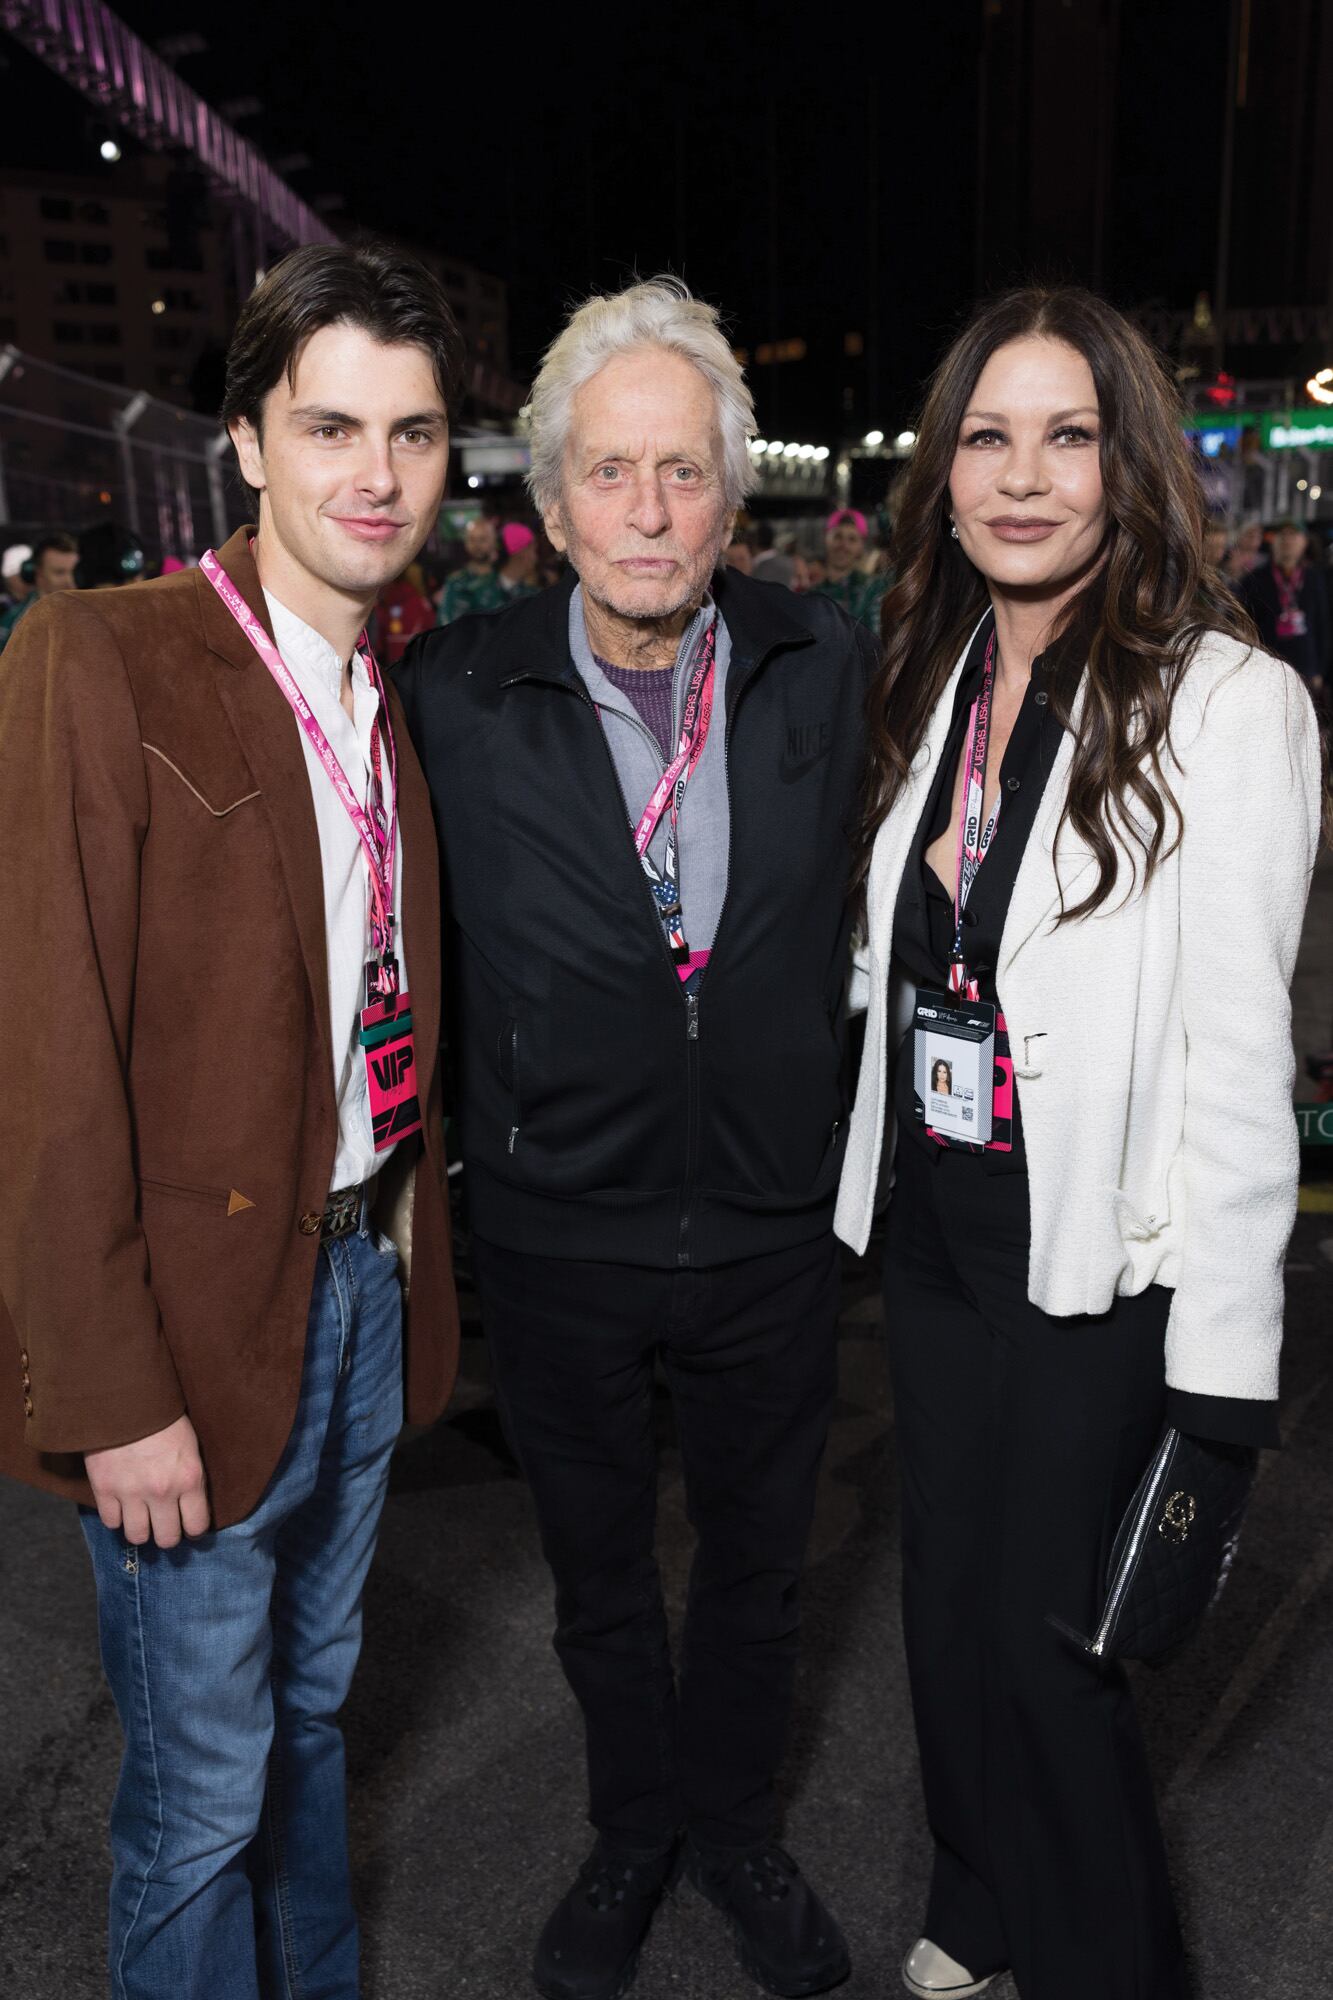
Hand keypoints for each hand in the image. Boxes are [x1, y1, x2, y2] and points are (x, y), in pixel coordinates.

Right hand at [85, 1414, 210, 1547]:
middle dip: (167, 1534)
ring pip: (137, 1536)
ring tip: (142, 1518)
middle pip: (167, 1539)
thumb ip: (191, 1478)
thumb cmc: (163, 1419)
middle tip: (164, 1524)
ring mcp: (131, 1492)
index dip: (193, 1529)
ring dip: (140, 1529)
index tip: (189, 1525)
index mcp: (189, 1478)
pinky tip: (122, 1505)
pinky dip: (116, 1517)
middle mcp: (162, 1491)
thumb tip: (192, 1508)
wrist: (126, 1398)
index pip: (197, 1526)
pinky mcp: (104, 1489)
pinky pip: (111, 1522)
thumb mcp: (190, 1446)